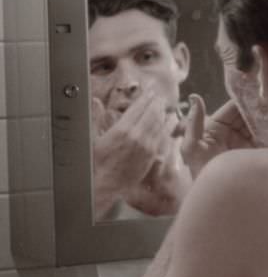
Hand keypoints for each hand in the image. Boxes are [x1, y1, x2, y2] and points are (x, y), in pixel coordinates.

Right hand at [91, 91, 178, 219]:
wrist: (105, 184)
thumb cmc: (96, 163)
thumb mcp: (91, 139)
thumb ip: (95, 118)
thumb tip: (96, 101)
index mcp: (121, 130)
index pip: (137, 109)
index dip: (145, 99)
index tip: (150, 92)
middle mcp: (136, 136)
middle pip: (151, 115)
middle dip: (156, 104)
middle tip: (160, 96)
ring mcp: (146, 146)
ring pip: (158, 125)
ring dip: (162, 114)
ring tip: (164, 107)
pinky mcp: (151, 156)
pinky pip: (161, 138)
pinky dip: (165, 128)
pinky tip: (167, 124)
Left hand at [180, 94, 254, 178]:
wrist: (218, 200)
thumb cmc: (201, 173)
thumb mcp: (192, 148)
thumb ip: (194, 123)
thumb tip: (195, 97)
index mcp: (217, 127)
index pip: (233, 109)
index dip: (245, 100)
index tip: (259, 92)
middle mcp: (233, 133)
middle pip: (250, 115)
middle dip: (262, 108)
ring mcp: (247, 144)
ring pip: (261, 125)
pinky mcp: (258, 154)